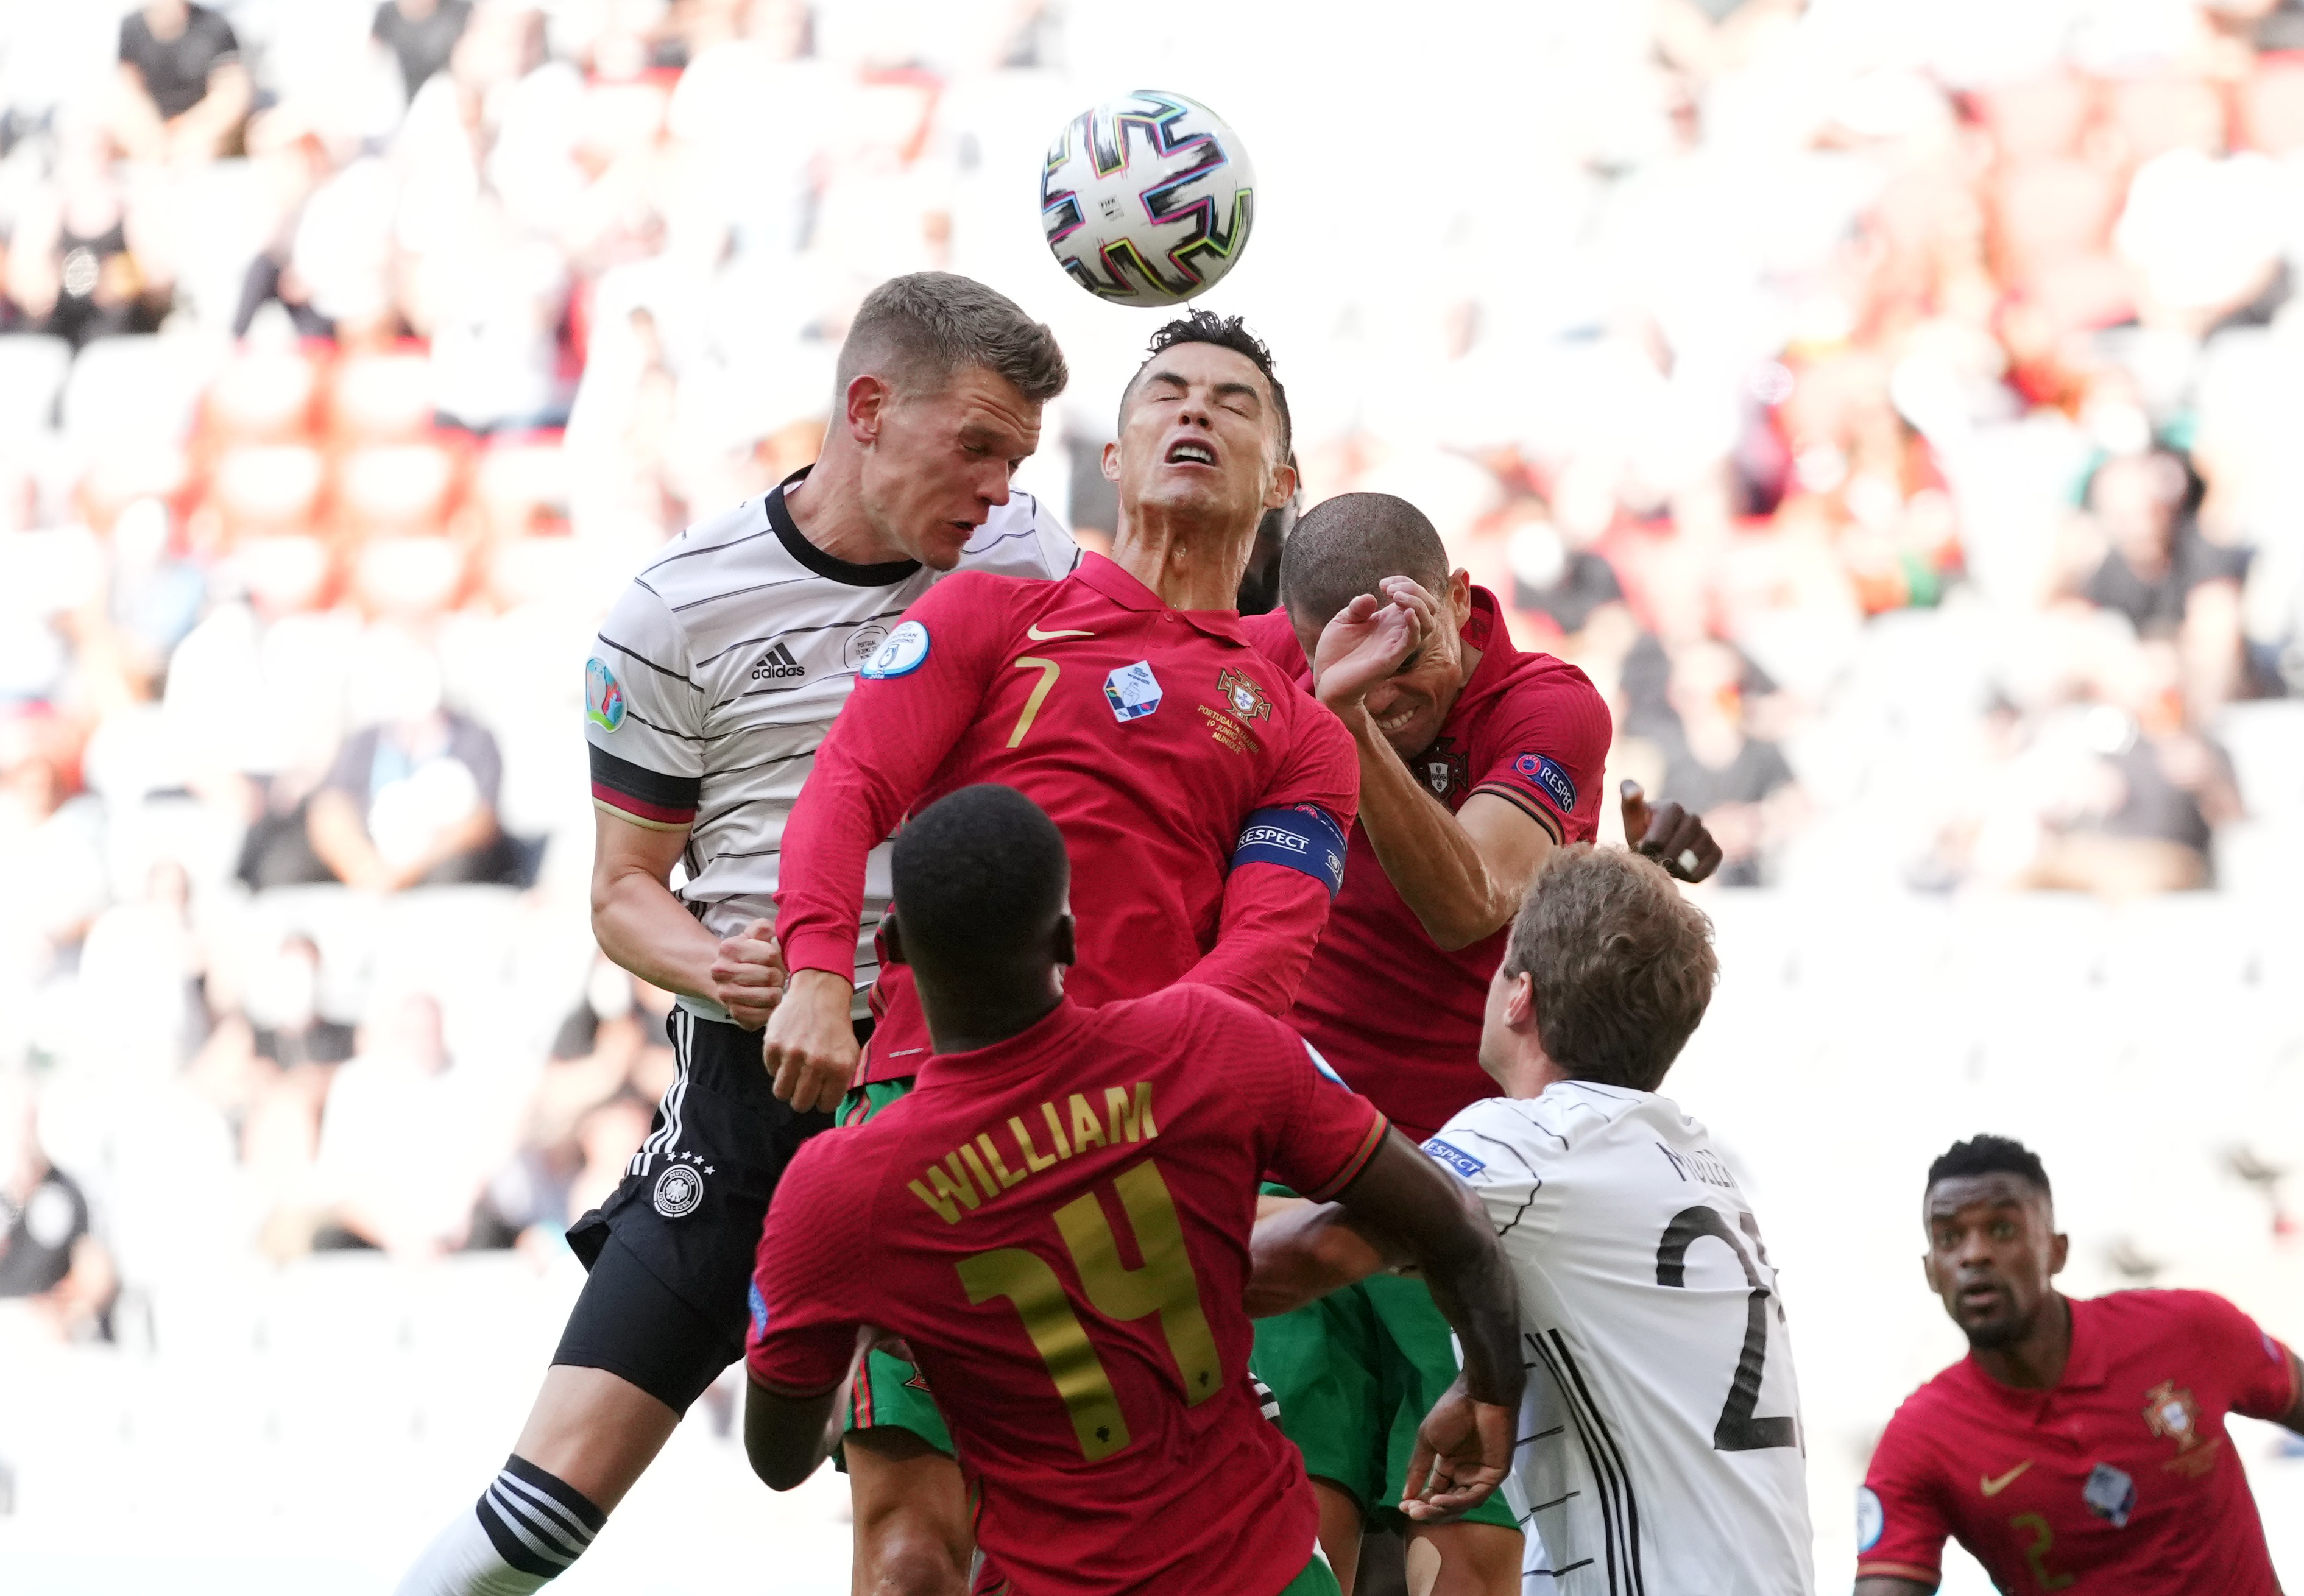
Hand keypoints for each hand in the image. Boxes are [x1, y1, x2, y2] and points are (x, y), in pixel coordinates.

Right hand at [712, 918, 786, 1030]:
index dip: (779, 957)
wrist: (727, 977)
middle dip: (780, 975)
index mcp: (728, 948)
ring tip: (773, 987)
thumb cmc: (749, 954)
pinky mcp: (735, 1015)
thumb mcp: (755, 934)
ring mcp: (727, 995)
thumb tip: (774, 937)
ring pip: (770, 996)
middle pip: (770, 976)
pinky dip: (772, 1009)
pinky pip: (764, 1015)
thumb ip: (765, 928)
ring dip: (777, 992)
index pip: (770, 954)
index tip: (775, 959)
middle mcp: (722, 972)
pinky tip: (768, 1002)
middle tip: (776, 975)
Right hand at [760, 968, 858, 1111]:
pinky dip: (777, 1066)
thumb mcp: (850, 1054)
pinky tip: (787, 1053)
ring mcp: (792, 1054)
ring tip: (794, 1072)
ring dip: (787, 1086)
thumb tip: (826, 1103)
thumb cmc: (835, 1027)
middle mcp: (816, 1063)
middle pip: (800, 1104)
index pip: (826, 1105)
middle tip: (805, 1086)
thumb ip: (840, 1081)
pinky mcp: (773, 1044)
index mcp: (839, 1068)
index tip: (821, 1092)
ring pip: (781, 1092)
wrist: (819, 995)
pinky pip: (770, 1071)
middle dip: (802, 1098)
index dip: (822, 1100)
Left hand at [1312, 577, 1435, 713]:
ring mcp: (1397, 645)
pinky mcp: (1391, 658)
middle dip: (1415, 590)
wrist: (1326, 681)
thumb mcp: (1342, 622)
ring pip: (1429, 623)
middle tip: (1389, 588)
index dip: (1405, 584)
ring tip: (1395, 596)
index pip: (1415, 597)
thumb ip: (1357, 608)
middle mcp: (1398, 632)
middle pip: (1429, 607)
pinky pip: (1413, 641)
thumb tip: (1372, 597)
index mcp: (1389, 621)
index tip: (1382, 584)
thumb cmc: (1335, 654)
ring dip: (1417, 603)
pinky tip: (1404, 611)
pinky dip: (1414, 624)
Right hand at [1399, 1379, 1513, 1520]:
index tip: (1403, 1507)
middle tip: (1412, 1512)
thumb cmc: (1451, 1413)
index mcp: (1448, 1466)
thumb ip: (1419, 1469)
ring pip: (1460, 1503)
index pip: (1434, 1492)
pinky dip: (1457, 1502)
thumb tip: (1404, 1495)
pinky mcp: (1493, 1476)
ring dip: (1441, 1509)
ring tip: (1422, 1509)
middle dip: (1429, 1510)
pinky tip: (1439, 1501)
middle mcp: (1464, 1475)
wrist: (1478, 1396)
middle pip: (1447, 1502)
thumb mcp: (1427, 1441)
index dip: (1420, 1501)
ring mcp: (1479, 1476)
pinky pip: (1475, 1495)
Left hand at [1621, 779, 1720, 882]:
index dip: (1648, 849)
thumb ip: (1629, 801)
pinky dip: (1691, 876)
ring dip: (1674, 869)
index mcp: (1673, 807)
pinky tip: (1679, 871)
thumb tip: (1634, 792)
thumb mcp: (1631, 817)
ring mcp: (1707, 834)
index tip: (1642, 848)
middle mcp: (1694, 818)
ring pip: (1691, 860)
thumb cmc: (1641, 831)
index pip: (1659, 838)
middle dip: (1660, 859)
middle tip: (1652, 861)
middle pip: (1676, 850)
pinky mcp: (1716, 851)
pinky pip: (1705, 870)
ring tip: (1664, 865)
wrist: (1657, 848)